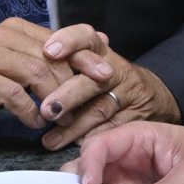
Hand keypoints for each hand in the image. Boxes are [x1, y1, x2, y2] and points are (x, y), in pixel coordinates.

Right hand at [0, 18, 91, 134]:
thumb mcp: (16, 67)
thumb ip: (49, 59)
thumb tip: (98, 42)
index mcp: (16, 30)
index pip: (60, 40)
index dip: (85, 58)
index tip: (106, 76)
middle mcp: (2, 37)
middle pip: (51, 57)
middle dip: (73, 82)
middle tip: (85, 105)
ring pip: (34, 73)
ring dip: (53, 99)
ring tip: (62, 117)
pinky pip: (12, 94)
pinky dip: (29, 111)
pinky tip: (36, 122)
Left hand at [32, 27, 180, 152]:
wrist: (152, 95)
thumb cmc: (108, 80)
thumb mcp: (92, 63)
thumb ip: (66, 60)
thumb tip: (31, 57)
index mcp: (102, 52)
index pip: (87, 37)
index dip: (69, 41)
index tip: (49, 51)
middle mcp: (117, 70)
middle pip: (92, 80)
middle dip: (68, 95)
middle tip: (47, 110)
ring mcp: (130, 94)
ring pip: (100, 109)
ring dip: (73, 126)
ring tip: (50, 140)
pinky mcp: (137, 117)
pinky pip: (112, 129)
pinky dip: (92, 138)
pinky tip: (76, 146)